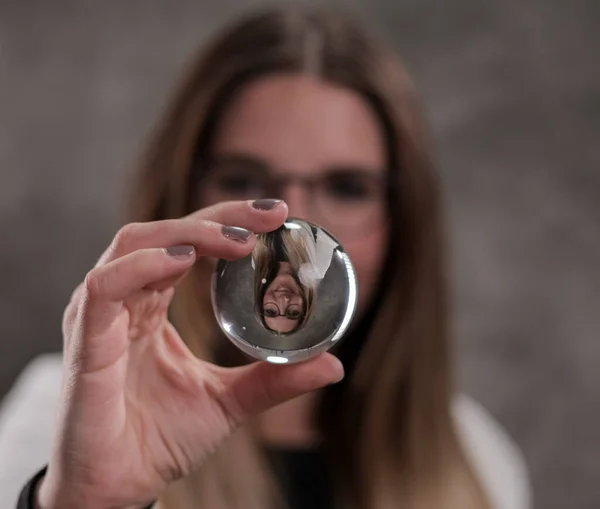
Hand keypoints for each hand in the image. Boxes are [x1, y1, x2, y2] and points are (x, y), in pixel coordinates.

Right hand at [37, 200, 343, 508]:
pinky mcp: (86, 339)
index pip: (187, 245)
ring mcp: (101, 315)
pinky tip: (182, 261)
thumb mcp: (229, 401)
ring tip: (237, 241)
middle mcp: (126, 301)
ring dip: (188, 232)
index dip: (227, 223)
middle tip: (268, 215)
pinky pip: (105, 285)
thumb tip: (333, 365)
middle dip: (217, 218)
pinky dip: (143, 265)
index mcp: (152, 308)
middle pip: (164, 232)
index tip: (276, 215)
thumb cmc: (160, 439)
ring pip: (135, 244)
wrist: (119, 487)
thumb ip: (274, 379)